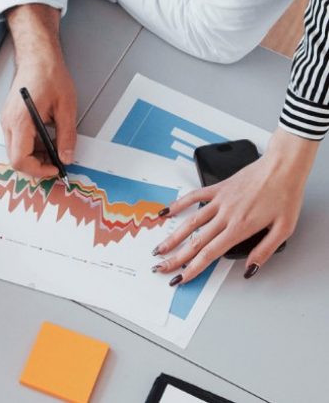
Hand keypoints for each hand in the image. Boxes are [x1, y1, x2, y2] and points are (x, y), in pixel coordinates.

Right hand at [0, 60, 77, 178]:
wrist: (37, 59)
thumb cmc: (49, 75)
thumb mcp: (66, 107)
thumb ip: (67, 136)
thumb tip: (66, 156)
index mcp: (21, 121)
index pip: (20, 159)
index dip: (38, 170)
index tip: (55, 168)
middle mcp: (9, 123)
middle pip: (15, 159)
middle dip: (36, 166)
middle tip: (56, 163)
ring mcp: (7, 121)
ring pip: (15, 151)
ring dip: (34, 156)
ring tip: (54, 148)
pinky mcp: (10, 119)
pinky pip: (17, 141)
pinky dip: (31, 146)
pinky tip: (47, 139)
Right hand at [154, 130, 317, 283]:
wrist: (283, 166)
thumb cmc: (286, 195)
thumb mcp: (284, 229)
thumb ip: (265, 251)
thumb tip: (250, 269)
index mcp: (240, 228)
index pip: (210, 253)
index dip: (193, 268)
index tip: (181, 278)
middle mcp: (226, 216)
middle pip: (195, 242)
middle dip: (176, 258)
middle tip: (161, 268)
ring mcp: (219, 201)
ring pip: (190, 223)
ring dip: (172, 238)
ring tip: (159, 249)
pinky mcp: (217, 188)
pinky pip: (193, 197)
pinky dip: (177, 205)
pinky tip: (165, 213)